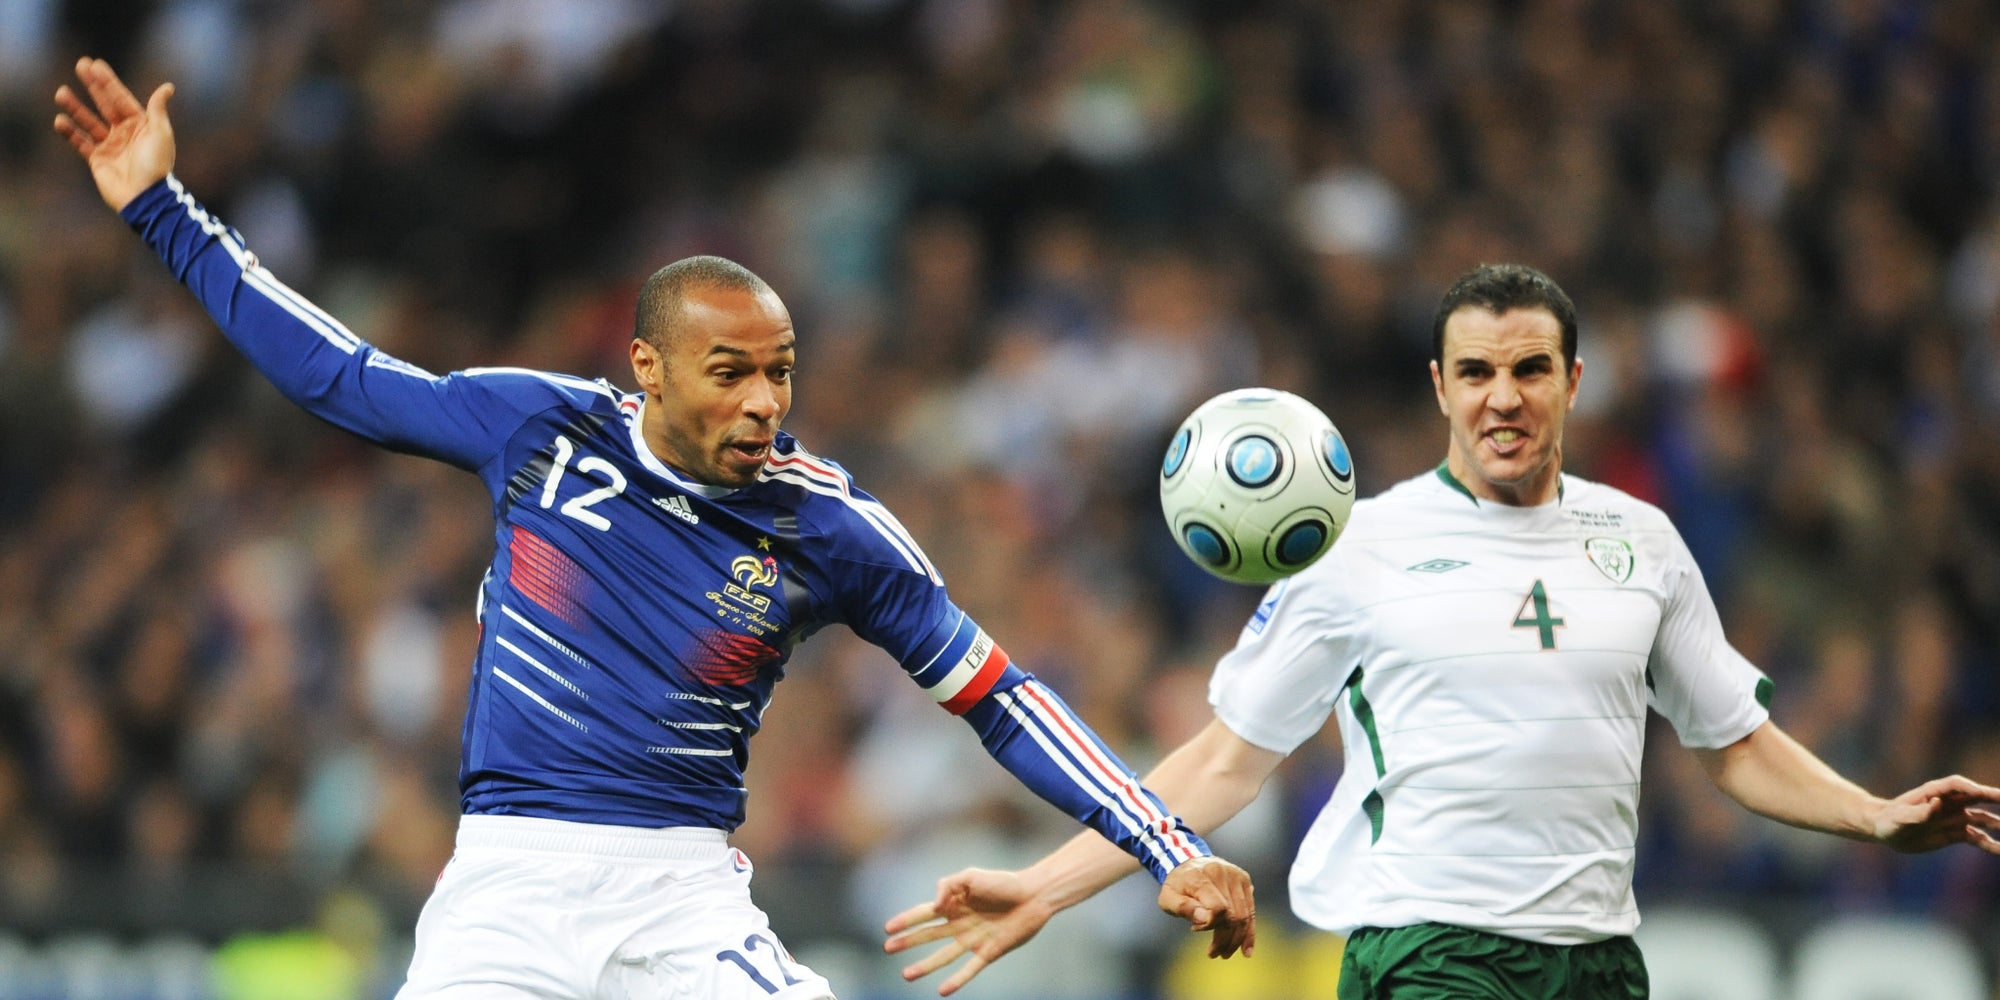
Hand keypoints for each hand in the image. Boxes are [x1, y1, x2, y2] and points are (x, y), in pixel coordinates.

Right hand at [53, 57, 176, 210]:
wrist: (145, 196)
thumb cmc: (156, 164)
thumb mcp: (160, 133)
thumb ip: (157, 109)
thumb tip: (167, 87)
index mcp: (141, 125)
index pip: (121, 98)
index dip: (108, 81)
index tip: (95, 64)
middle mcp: (125, 133)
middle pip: (105, 104)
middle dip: (93, 85)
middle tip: (80, 65)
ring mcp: (110, 146)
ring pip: (89, 121)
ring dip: (75, 106)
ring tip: (61, 92)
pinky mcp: (98, 160)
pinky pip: (80, 142)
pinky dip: (70, 132)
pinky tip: (59, 120)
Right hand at [884, 868, 1052, 996]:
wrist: (1035, 895)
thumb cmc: (1004, 882)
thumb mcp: (972, 876)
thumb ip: (949, 885)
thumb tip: (934, 906)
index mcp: (954, 904)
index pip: (924, 913)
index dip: (906, 920)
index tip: (888, 928)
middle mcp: (960, 923)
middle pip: (928, 936)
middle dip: (908, 942)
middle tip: (888, 948)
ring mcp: (973, 939)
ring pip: (944, 956)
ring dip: (925, 966)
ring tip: (906, 975)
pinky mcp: (988, 952)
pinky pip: (969, 969)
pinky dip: (956, 980)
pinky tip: (942, 991)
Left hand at [1158, 855, 1255, 959]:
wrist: (1188, 861)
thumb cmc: (1177, 885)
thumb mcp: (1168, 897)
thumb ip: (1183, 908)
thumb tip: (1204, 920)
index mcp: (1201, 877)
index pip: (1217, 907)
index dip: (1210, 925)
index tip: (1194, 929)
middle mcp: (1223, 873)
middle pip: (1233, 915)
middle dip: (1225, 940)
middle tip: (1214, 954)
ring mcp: (1236, 876)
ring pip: (1244, 915)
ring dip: (1237, 939)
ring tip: (1225, 953)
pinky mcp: (1245, 881)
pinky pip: (1251, 910)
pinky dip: (1249, 932)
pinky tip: (1246, 949)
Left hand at [1870, 775, 1999, 853]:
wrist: (1884, 831)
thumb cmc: (1889, 820)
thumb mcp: (1900, 818)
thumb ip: (1919, 812)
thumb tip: (1938, 803)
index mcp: (1935, 792)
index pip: (1958, 785)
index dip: (1973, 788)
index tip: (1983, 793)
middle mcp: (1949, 803)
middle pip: (1979, 797)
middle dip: (1996, 798)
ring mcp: (1955, 818)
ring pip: (1984, 819)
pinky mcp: (1955, 833)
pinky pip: (1977, 838)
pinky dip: (1991, 844)